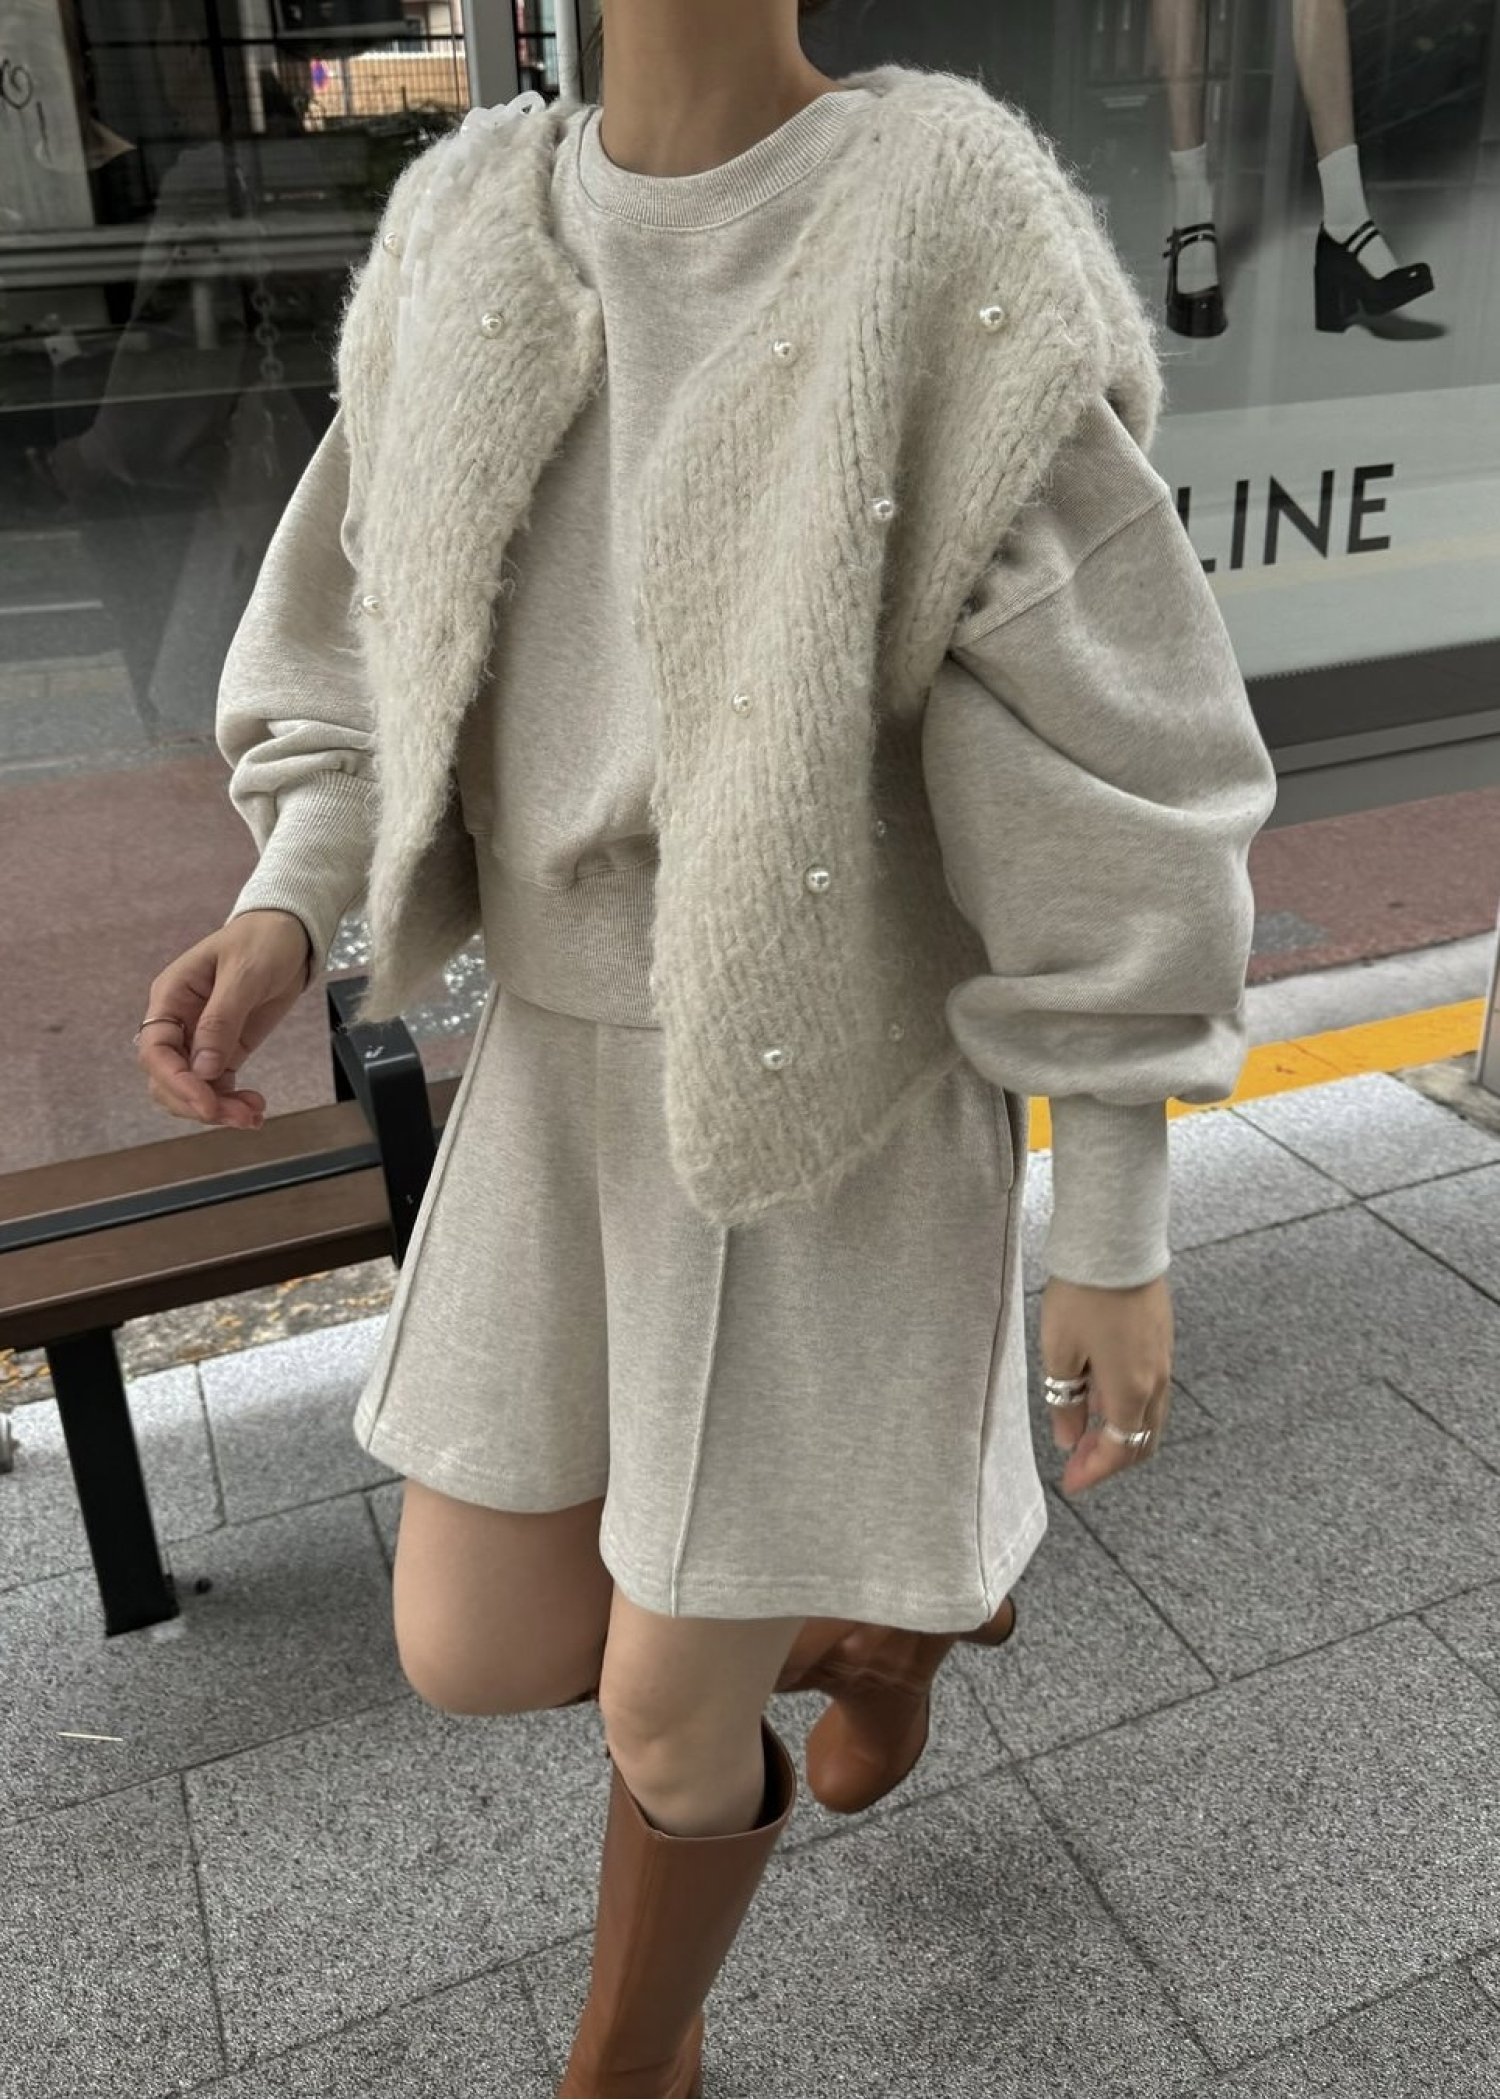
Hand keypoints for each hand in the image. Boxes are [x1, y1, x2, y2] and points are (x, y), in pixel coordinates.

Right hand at [136, 910, 312, 1128]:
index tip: (207, 1104)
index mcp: (171, 998)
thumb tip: (203, 1069)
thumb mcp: (243, 974)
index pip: (156, 1052)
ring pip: (192, 1089)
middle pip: (168, 1079)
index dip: (176, 1083)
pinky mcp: (226, 1049)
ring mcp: (201, 1039)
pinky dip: (231, 1103)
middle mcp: (179, 1022)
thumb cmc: (262, 941)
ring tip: (253, 1116)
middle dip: (198, 1104)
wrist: (291, 933)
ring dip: (217, 1109)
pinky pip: (217, 1086)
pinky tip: (255, 1109)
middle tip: (240, 1117)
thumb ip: (222, 1020)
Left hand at [1040, 1272, 1173, 1496]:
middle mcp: (1156, 1380)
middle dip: (1110, 1458)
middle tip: (1077, 1462)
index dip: (1095, 1471)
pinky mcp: (1161, 1338)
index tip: (1070, 1482)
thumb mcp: (1061, 1353)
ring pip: (1149, 1414)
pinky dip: (1128, 1405)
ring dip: (1121, 1432)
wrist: (1116, 1244)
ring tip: (1084, 1429)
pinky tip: (1099, 1393)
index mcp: (1132, 1391)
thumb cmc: (1083, 1296)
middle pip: (1142, 1439)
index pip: (1120, 1450)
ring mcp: (1163, 1358)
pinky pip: (1150, 1388)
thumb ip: (1067, 1401)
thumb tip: (1070, 1438)